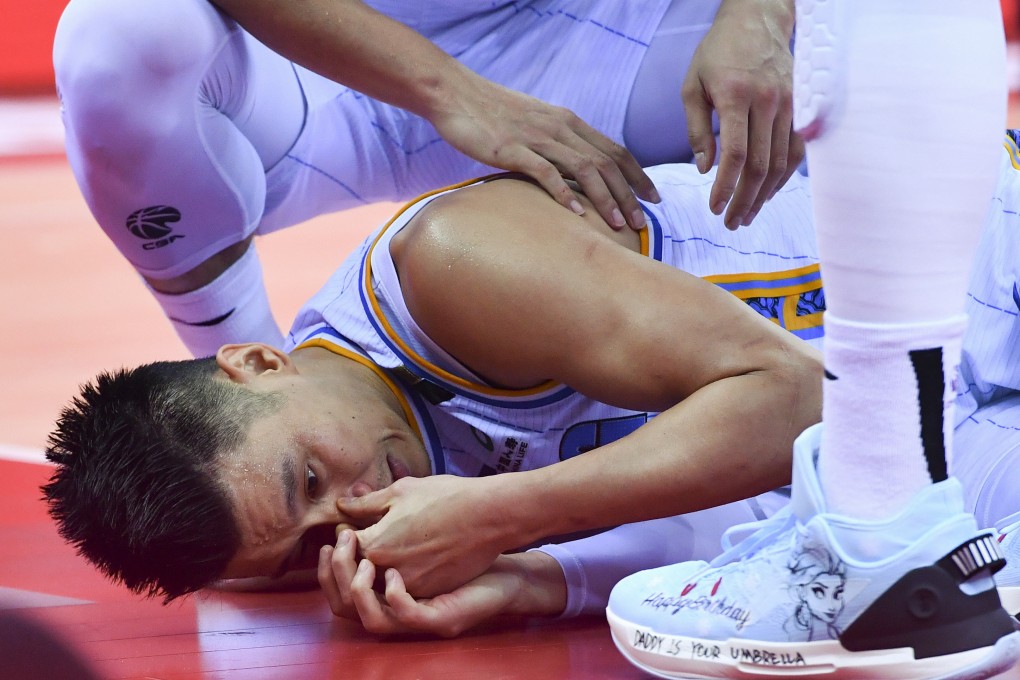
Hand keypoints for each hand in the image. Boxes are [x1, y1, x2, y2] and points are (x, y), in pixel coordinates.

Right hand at [318, 530, 560, 636]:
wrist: (505, 558)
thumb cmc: (464, 540)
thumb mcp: (416, 524)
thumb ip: (382, 515)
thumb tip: (349, 498)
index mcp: (389, 587)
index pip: (343, 587)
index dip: (329, 570)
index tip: (325, 544)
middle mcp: (398, 608)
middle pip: (347, 604)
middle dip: (334, 580)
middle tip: (332, 552)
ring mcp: (417, 616)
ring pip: (368, 616)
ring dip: (356, 591)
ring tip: (359, 562)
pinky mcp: (437, 619)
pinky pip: (405, 616)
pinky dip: (393, 599)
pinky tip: (392, 576)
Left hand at [337, 475, 513, 597]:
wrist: (488, 516)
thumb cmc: (445, 497)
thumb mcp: (401, 490)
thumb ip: (366, 503)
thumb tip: (342, 505)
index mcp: (376, 545)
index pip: (344, 546)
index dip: (343, 533)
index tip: (351, 523)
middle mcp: (388, 571)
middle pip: (357, 572)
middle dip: (354, 555)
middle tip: (363, 537)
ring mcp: (411, 586)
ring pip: (380, 584)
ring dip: (377, 569)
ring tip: (389, 547)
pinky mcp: (431, 592)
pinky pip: (406, 589)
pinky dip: (401, 577)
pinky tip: (411, 556)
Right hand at [427, 73, 660, 230]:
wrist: (455, 93)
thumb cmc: (491, 113)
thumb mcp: (533, 124)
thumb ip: (556, 143)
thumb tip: (573, 171)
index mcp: (568, 121)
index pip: (615, 150)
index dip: (638, 176)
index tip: (653, 199)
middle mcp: (560, 127)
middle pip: (607, 162)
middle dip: (629, 194)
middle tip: (642, 223)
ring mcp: (537, 137)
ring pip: (585, 168)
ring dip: (605, 198)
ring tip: (618, 224)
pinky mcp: (512, 149)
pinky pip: (546, 172)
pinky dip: (565, 193)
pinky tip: (577, 214)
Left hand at [682, 0, 801, 228]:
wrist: (758, 19)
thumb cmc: (718, 52)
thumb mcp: (693, 85)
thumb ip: (696, 129)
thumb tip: (704, 169)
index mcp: (736, 96)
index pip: (735, 155)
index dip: (726, 187)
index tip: (714, 208)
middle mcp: (768, 102)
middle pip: (760, 166)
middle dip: (744, 200)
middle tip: (730, 223)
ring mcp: (789, 105)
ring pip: (780, 163)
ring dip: (764, 195)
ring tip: (746, 216)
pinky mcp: (801, 107)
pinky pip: (795, 151)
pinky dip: (782, 177)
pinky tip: (767, 194)